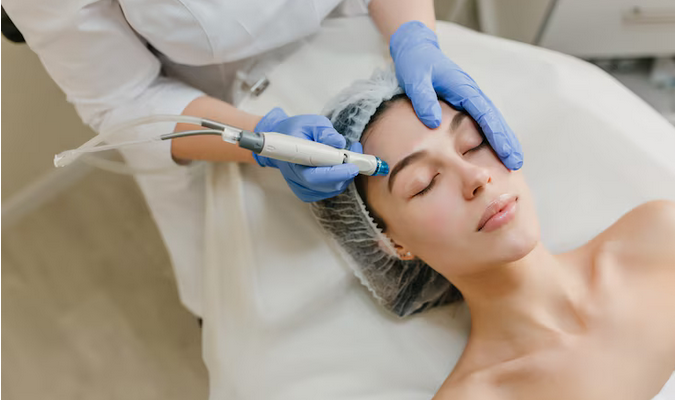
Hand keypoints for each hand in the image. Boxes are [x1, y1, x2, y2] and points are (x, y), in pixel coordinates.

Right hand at [253, 107, 360, 201]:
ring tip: (350, 156)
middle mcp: (297, 180)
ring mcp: (303, 189)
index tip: (352, 165)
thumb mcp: (310, 123)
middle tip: (357, 157)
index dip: (336, 173)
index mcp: (294, 162)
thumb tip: (339, 142)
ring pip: (332, 188)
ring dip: (346, 174)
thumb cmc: (296, 131)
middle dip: (346, 173)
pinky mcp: (309, 193)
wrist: (282, 143)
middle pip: (327, 185)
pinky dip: (340, 179)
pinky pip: (330, 190)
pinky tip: (340, 165)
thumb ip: (324, 131)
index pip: (315, 176)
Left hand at [390, 21, 522, 169]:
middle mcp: (471, 93)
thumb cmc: (416, 63)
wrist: (416, 49)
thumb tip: (433, 123)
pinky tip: (495, 149)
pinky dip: (491, 134)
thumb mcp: (415, 79)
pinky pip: (481, 120)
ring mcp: (469, 97)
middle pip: (494, 119)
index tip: (506, 152)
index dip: (496, 135)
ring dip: (503, 139)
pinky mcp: (464, 102)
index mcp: (463, 88)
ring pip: (491, 120)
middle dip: (507, 141)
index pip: (485, 114)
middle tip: (516, 163)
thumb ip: (424, 99)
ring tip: (512, 161)